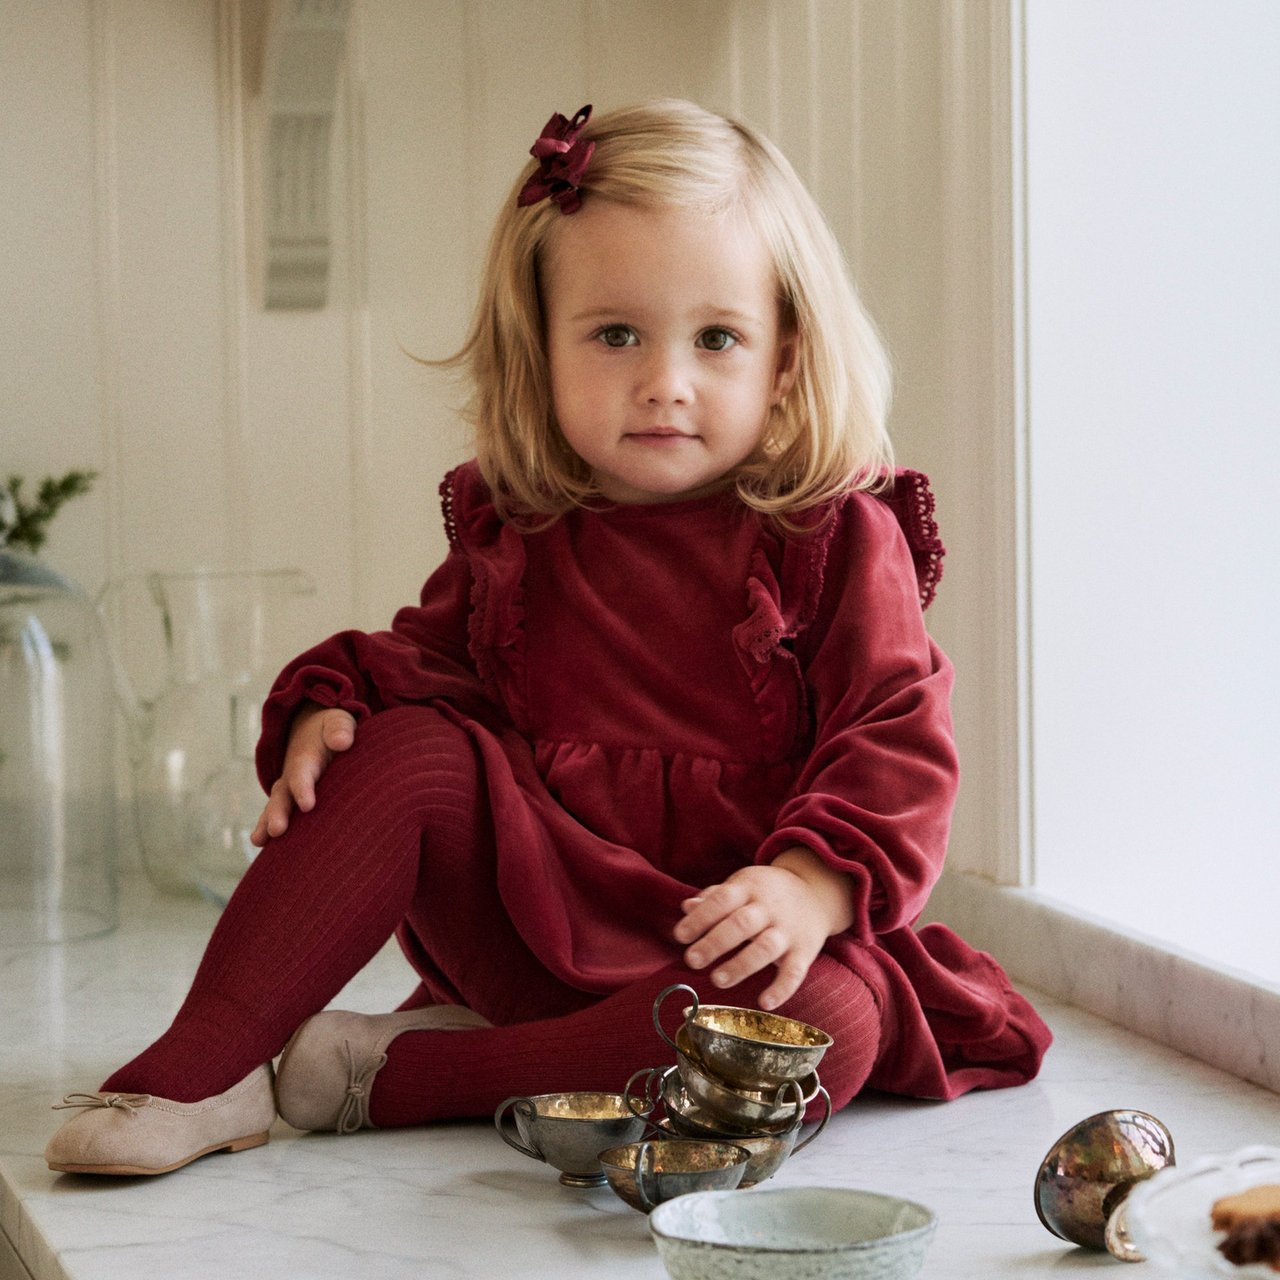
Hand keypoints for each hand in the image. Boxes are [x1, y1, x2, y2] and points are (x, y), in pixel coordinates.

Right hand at [250, 702, 355, 845]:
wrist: (315, 730)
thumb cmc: (334, 730)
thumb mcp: (338, 722)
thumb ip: (339, 729)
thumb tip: (342, 741)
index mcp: (306, 758)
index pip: (303, 773)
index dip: (304, 788)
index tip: (308, 806)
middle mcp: (292, 775)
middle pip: (283, 794)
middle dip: (279, 812)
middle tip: (277, 830)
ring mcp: (288, 789)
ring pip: (277, 806)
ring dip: (268, 823)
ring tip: (260, 840)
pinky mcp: (290, 800)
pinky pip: (278, 814)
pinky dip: (268, 828)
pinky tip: (262, 846)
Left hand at [673, 847, 855, 1009]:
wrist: (817, 892)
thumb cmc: (767, 892)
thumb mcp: (742, 885)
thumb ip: (714, 897)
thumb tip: (686, 907)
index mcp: (749, 888)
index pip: (722, 900)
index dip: (700, 917)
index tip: (680, 935)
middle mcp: (768, 908)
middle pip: (741, 924)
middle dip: (715, 942)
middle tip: (692, 960)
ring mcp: (788, 930)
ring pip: (765, 948)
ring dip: (741, 965)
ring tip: (717, 980)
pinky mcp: (805, 952)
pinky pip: (795, 972)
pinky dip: (782, 989)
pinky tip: (764, 1002)